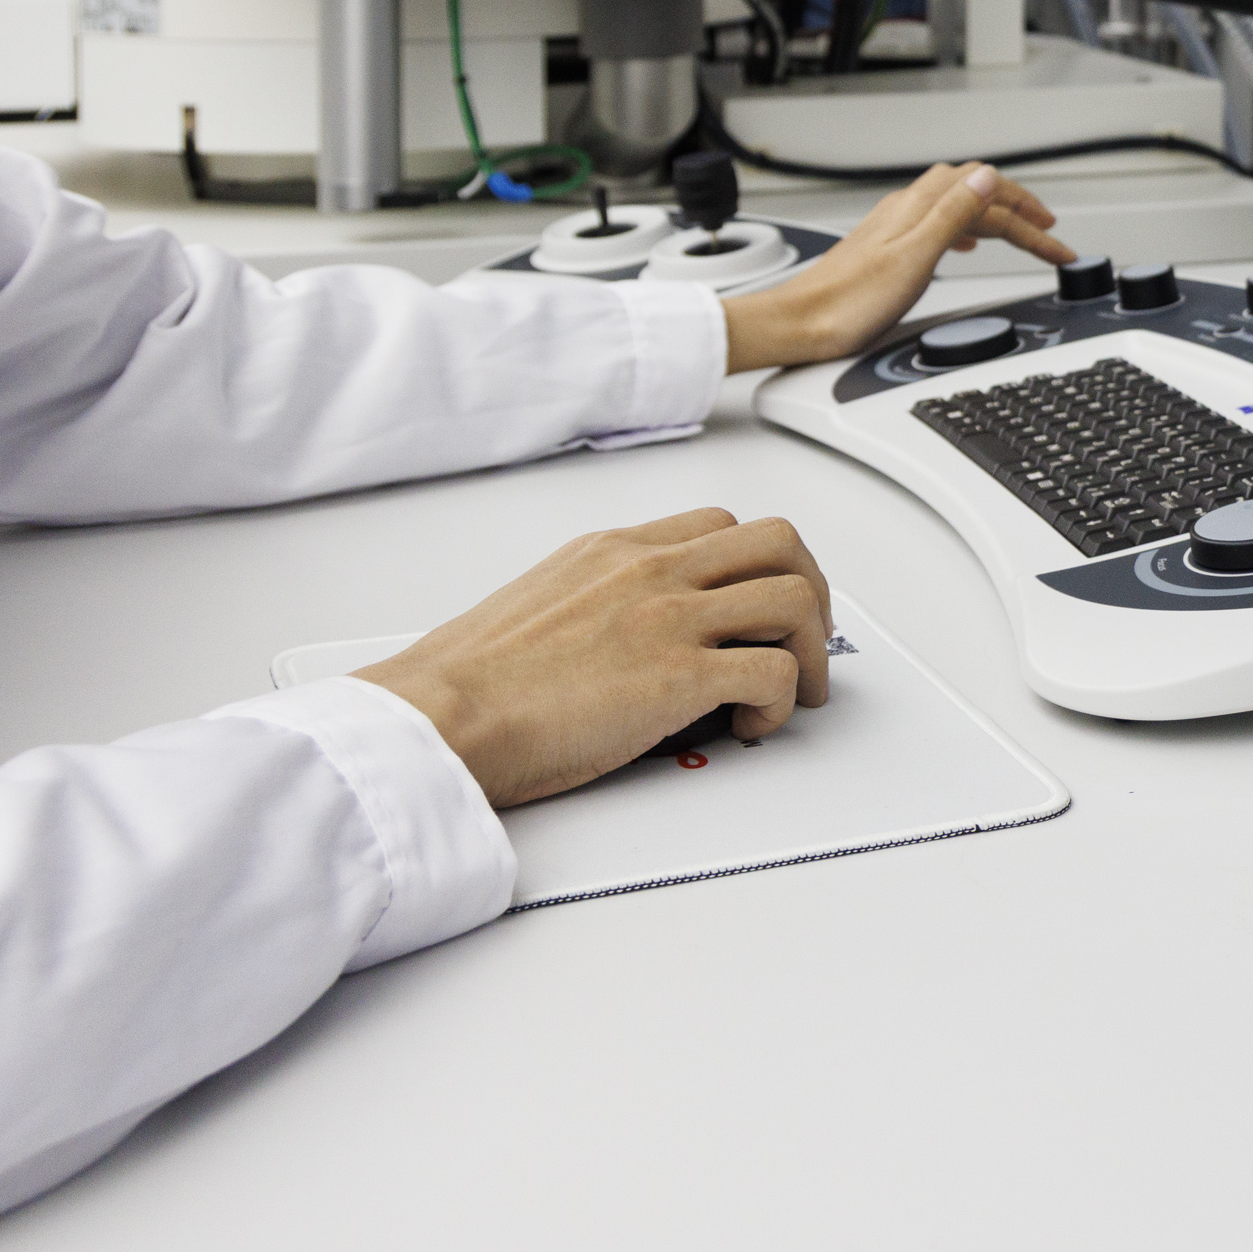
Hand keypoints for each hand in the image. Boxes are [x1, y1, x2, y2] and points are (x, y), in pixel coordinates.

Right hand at [356, 508, 830, 807]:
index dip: (756, 565)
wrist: (442, 715)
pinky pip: (775, 671)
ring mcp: (669, 618)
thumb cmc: (470, 681)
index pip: (718, 525)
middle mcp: (651, 571)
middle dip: (808, 590)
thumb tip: (624, 635)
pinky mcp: (680, 676)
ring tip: (795, 692)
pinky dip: (783, 703)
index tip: (760, 604)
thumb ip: (595, 602)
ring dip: (810, 649)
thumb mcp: (538, 603)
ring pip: (793, 597)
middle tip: (804, 640)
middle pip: (778, 543)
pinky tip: (753, 725)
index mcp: (614, 550)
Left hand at [723, 161, 1069, 370]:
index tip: (1057, 242)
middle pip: (974, 193)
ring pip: (957, 205)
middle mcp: (906, 209)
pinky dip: (965, 226)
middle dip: (1017, 207)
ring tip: (1019, 231)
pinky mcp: (887, 247)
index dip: (1028, 218)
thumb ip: (952, 214)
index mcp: (917, 208)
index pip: (988, 199)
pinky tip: (963, 243)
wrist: (798, 324)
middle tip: (1049, 230)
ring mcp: (895, 226)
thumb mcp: (914, 259)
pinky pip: (938, 222)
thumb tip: (986, 176)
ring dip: (994, 215)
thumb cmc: (847, 303)